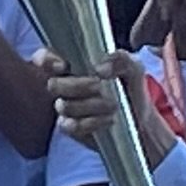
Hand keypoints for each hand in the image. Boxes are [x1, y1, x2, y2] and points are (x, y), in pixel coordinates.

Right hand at [49, 49, 179, 167]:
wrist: (140, 118)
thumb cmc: (130, 87)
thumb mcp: (132, 67)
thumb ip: (120, 59)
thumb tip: (100, 69)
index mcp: (73, 64)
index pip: (44, 58)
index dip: (47, 60)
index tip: (64, 66)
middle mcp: (65, 85)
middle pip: (53, 84)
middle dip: (77, 86)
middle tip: (99, 86)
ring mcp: (66, 107)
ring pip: (63, 105)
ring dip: (90, 105)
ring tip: (113, 105)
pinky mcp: (71, 127)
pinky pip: (70, 125)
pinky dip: (91, 122)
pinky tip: (108, 119)